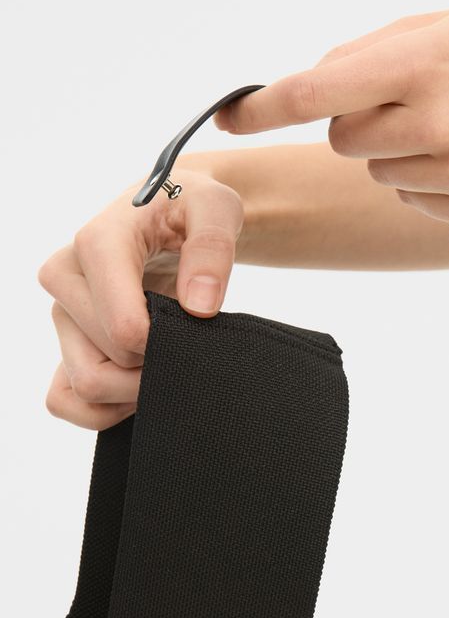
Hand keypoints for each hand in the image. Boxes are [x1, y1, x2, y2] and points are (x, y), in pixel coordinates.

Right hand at [38, 168, 242, 429]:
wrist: (173, 213)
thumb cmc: (191, 209)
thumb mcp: (217, 209)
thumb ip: (213, 249)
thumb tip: (199, 307)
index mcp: (97, 244)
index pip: (124, 329)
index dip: (164, 347)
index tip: (191, 326)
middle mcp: (66, 279)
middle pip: (102, 368)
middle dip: (152, 371)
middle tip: (186, 346)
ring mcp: (62, 314)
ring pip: (84, 388)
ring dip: (131, 394)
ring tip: (165, 362)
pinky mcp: (64, 340)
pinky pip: (65, 400)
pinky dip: (105, 408)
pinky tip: (139, 386)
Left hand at [214, 6, 448, 226]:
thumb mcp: (435, 25)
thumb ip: (364, 57)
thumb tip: (307, 91)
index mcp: (420, 64)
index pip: (316, 93)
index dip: (263, 109)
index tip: (228, 119)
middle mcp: (438, 122)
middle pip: (342, 140)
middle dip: (357, 120)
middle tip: (408, 98)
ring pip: (375, 173)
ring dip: (394, 151)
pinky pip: (410, 199)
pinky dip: (424, 180)